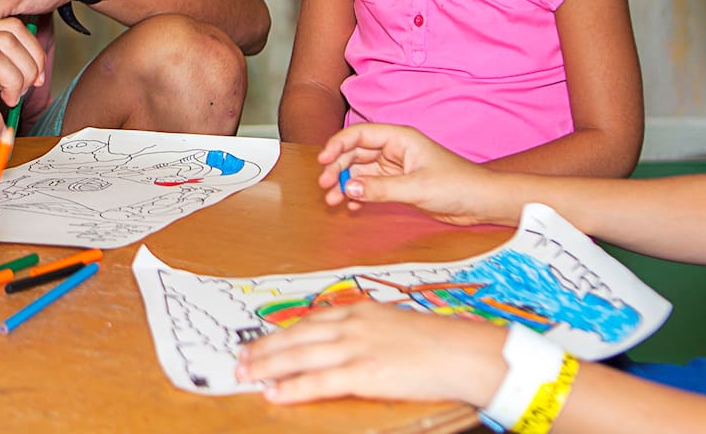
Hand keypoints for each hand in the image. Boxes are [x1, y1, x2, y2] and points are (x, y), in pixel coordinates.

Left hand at [236, 302, 505, 404]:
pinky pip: (319, 381)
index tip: (259, 340)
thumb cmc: (439, 343)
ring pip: (300, 356)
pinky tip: (275, 394)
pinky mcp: (365, 372)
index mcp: (361, 310)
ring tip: (246, 375)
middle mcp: (353, 324)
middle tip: (240, 359)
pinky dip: (293, 388)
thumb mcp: (396, 325)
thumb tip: (346, 344)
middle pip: (297, 336)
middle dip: (265, 348)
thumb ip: (368, 330)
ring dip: (268, 366)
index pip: (310, 321)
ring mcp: (357, 347)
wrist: (465, 353)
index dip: (281, 332)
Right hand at [318, 123, 508, 225]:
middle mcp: (395, 150)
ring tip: (333, 201)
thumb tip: (349, 189)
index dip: (338, 145)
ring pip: (360, 172)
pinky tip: (352, 207)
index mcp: (400, 139)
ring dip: (345, 184)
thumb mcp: (417, 187)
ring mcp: (395, 168)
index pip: (360, 135)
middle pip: (355, 153)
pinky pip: (370, 187)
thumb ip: (381, 189)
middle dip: (338, 169)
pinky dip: (359, 195)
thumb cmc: (458, 185)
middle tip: (325, 186)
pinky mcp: (398, 185)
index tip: (323, 161)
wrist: (481, 202)